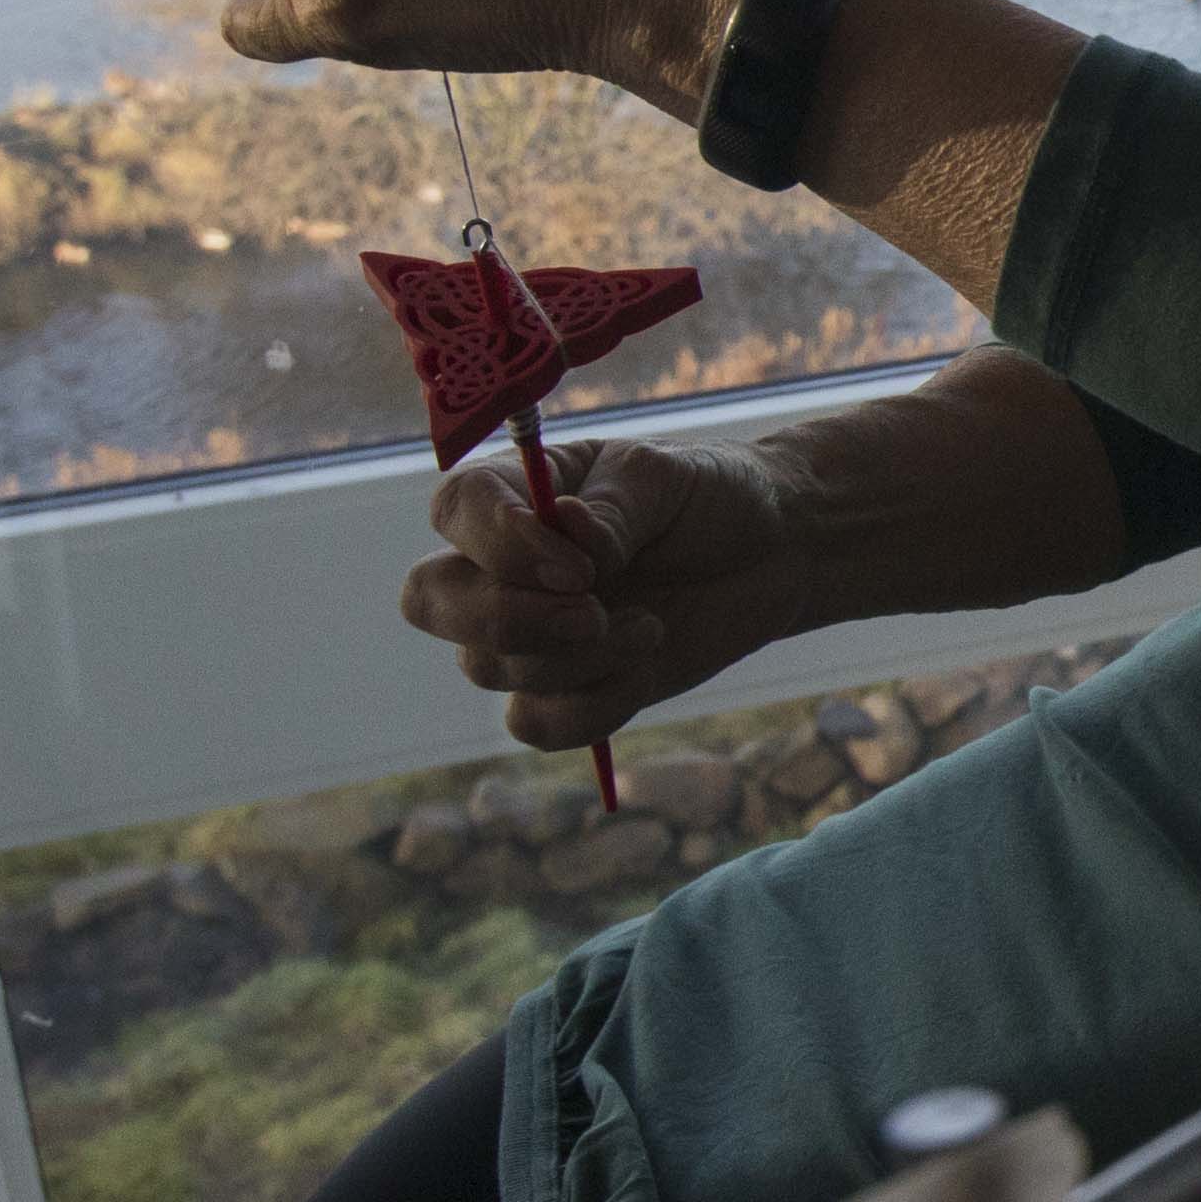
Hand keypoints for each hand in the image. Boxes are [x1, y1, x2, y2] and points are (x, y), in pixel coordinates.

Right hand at [400, 436, 816, 752]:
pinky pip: (533, 724)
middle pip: (429, 601)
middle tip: (594, 612)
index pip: (455, 510)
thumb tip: (569, 535)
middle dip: (506, 617)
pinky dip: (591, 708)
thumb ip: (612, 508)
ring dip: (577, 659)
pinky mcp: (563, 690)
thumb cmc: (708, 497)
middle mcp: (498, 564)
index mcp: (513, 492)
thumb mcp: (668, 477)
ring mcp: (525, 632)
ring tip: (650, 626)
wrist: (771, 554)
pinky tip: (643, 668)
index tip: (583, 565)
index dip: (500, 544)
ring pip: (487, 668)